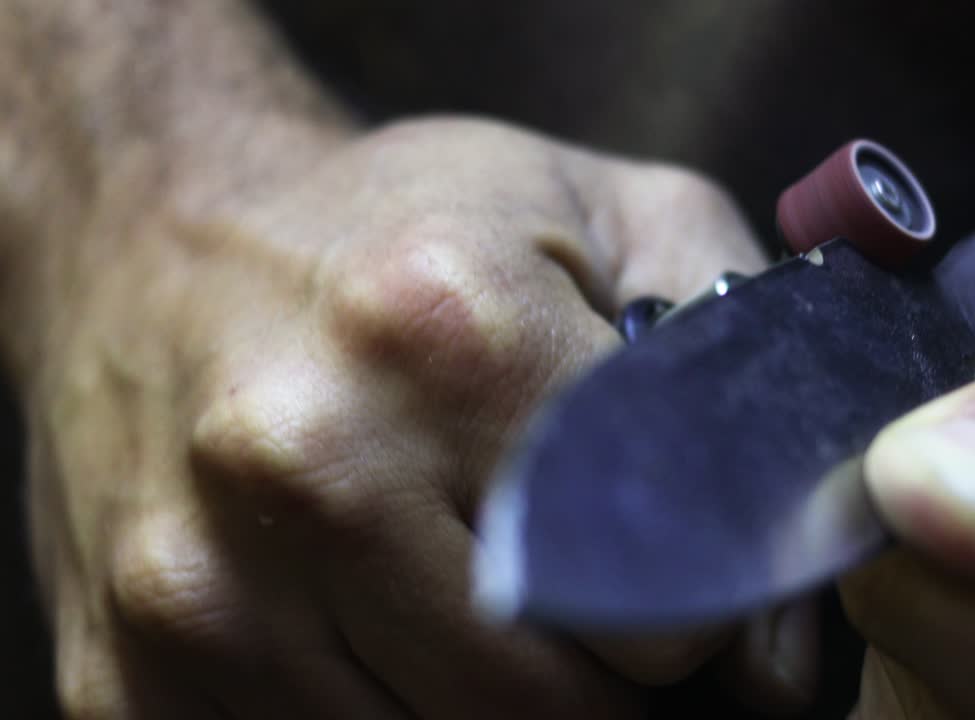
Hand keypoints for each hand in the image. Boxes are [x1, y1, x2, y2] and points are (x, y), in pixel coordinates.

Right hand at [25, 116, 780, 717]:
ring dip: (492, 707)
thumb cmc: (414, 227)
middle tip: (576, 595)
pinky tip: (377, 633)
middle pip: (559, 713)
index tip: (661, 566)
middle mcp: (309, 462)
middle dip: (603, 680)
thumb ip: (748, 385)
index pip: (662, 601)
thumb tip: (779, 654)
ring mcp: (204, 587)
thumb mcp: (613, 217)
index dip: (686, 608)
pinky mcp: (134, 676)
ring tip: (469, 596)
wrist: (158, 238)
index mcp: (450, 331)